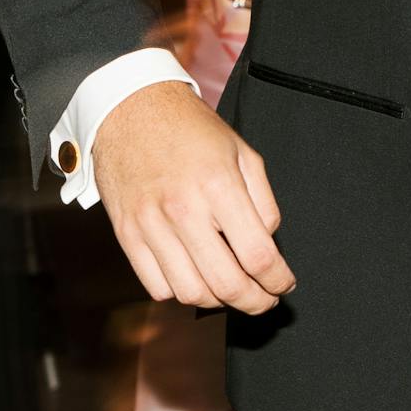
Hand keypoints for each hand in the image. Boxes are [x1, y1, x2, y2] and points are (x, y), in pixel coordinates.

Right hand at [91, 82, 293, 312]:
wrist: (129, 108)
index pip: (258, 256)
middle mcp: (184, 210)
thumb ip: (263, 202)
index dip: (278, 281)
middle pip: (227, 284)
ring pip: (191, 293)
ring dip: (218, 302)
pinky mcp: (127, 234)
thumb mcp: (242, 152)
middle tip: (265, 299)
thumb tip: (267, 243)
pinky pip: (156, 286)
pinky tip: (195, 277)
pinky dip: (180, 293)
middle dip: (255, 302)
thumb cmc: (189, 129)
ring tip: (230, 289)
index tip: (284, 285)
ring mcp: (151, 225)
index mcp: (219, 186)